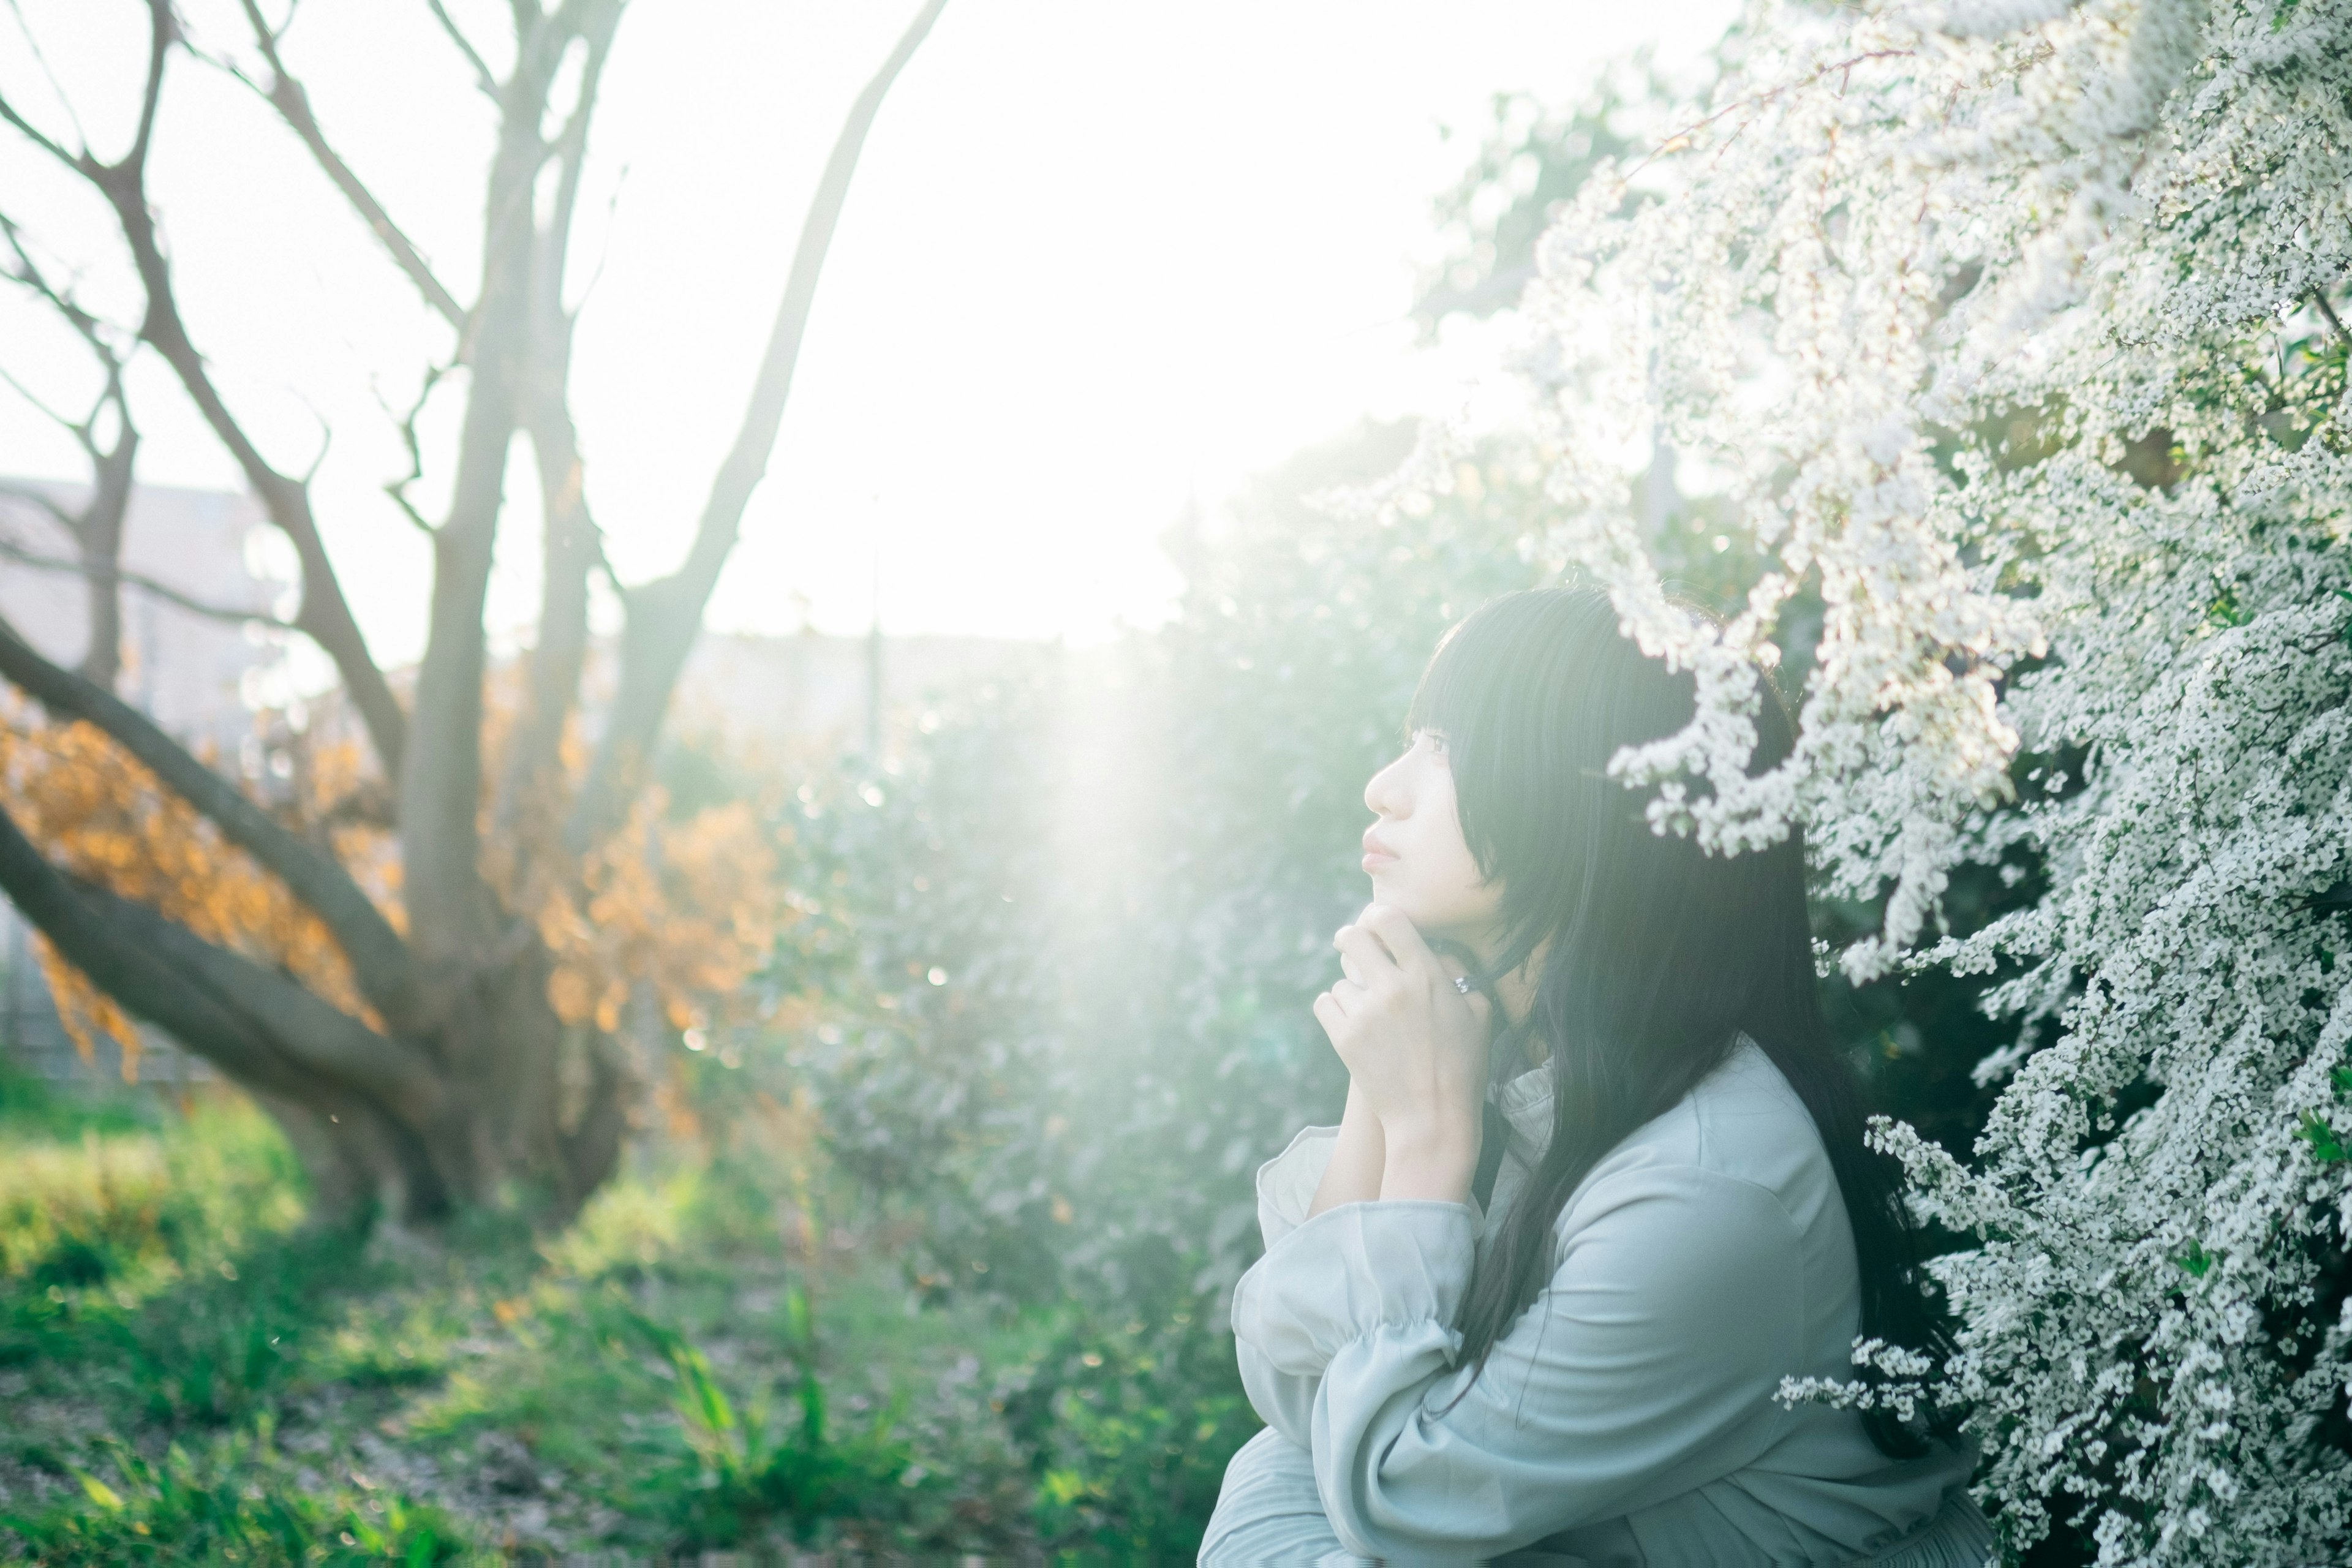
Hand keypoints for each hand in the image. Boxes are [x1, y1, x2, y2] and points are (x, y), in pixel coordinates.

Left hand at [1311, 903, 1490, 1201]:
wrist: (1433, 1118)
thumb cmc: (1462, 1067)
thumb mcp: (1478, 1013)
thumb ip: (1458, 973)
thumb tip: (1434, 948)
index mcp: (1427, 976)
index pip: (1389, 919)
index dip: (1378, 916)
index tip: (1377, 925)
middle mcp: (1393, 988)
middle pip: (1352, 937)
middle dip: (1351, 940)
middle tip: (1355, 949)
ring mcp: (1365, 1012)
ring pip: (1340, 978)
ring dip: (1350, 990)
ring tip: (1369, 1012)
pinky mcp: (1344, 1037)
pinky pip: (1324, 1003)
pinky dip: (1334, 1010)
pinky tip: (1351, 1023)